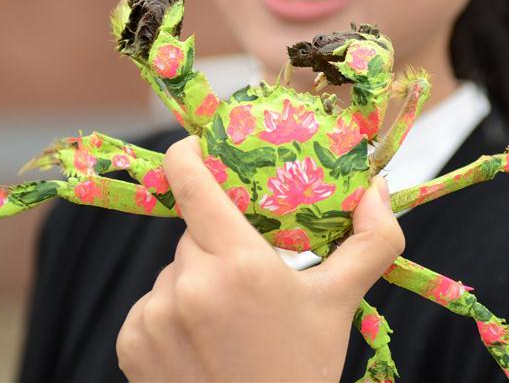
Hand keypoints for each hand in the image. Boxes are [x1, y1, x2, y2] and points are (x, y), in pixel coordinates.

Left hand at [116, 136, 404, 381]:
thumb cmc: (304, 367)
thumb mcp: (339, 302)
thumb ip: (371, 241)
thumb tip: (378, 187)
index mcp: (239, 263)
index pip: (193, 181)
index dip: (190, 153)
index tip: (197, 147)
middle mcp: (187, 284)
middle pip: (194, 233)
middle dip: (219, 243)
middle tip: (250, 279)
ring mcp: (154, 315)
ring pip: (173, 270)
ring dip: (196, 281)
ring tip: (228, 324)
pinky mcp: (130, 343)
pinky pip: (150, 305)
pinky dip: (171, 314)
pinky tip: (201, 345)